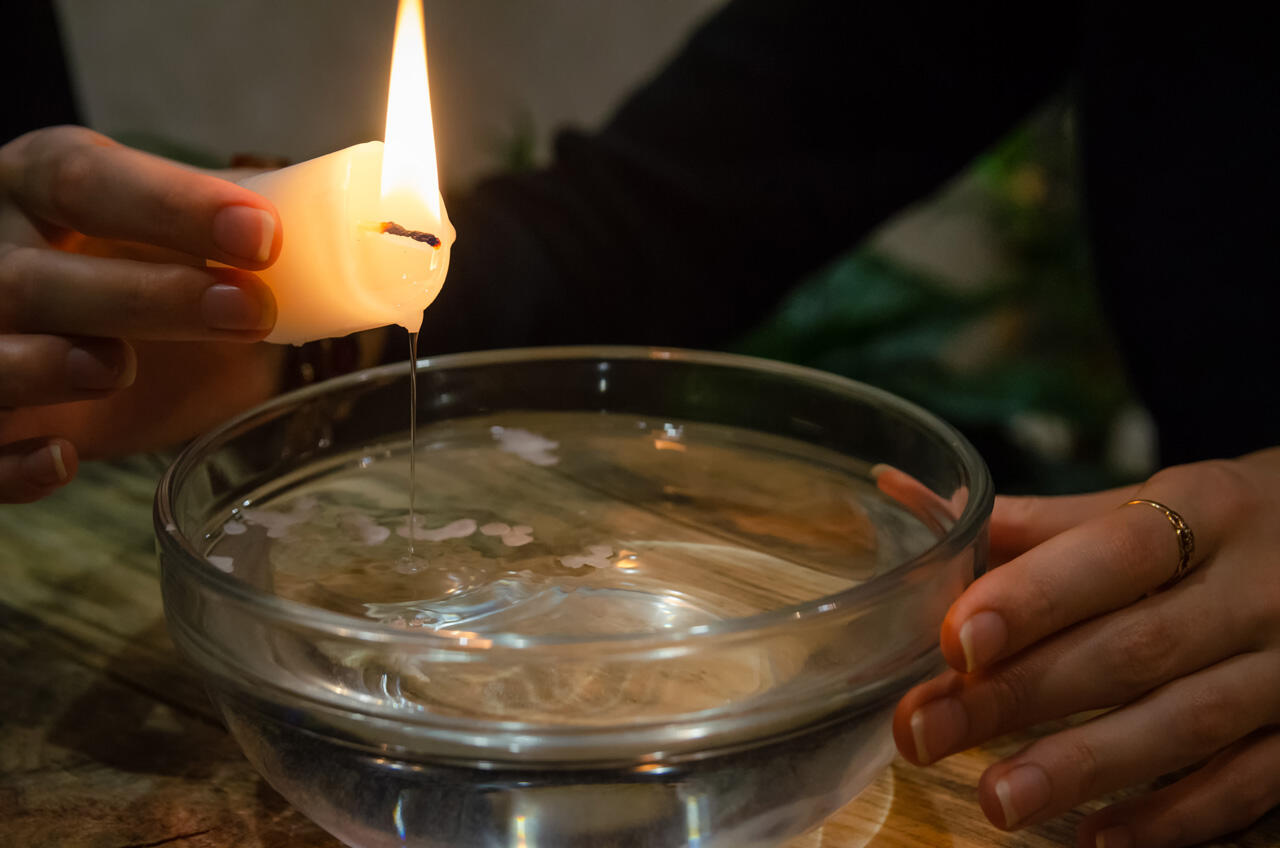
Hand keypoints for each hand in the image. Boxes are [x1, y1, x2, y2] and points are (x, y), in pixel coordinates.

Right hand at [0, 126, 285, 502]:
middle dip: (144, 296)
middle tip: (245, 312)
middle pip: (37, 275)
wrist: (57, 329)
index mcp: (39, 187)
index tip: (262, 234)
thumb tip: (336, 218)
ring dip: (52, 366)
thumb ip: (226, 223)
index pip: (89, 180)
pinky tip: (61, 459)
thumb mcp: (166, 234)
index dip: (173, 205)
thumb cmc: (117, 266)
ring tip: (117, 368)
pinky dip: (9, 460)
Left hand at [893, 449, 1279, 846]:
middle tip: (928, 731)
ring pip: (1186, 725)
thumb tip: (910, 496)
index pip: (1118, 554)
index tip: (959, 639)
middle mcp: (1256, 591)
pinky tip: (1100, 836)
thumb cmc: (1227, 525)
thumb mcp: (1154, 504)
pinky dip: (1174, 816)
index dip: (1038, 596)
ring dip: (1086, 766)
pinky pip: (1247, 784)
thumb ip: (1041, 522)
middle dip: (1024, 695)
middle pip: (1134, 649)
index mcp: (1209, 511)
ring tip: (999, 798)